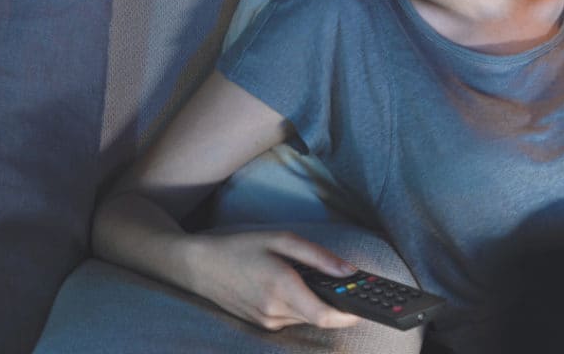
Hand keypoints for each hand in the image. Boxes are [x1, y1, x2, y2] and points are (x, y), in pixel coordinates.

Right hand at [190, 230, 361, 330]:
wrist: (199, 266)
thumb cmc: (240, 247)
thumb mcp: (281, 239)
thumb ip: (318, 257)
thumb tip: (349, 271)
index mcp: (281, 286)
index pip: (324, 315)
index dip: (349, 314)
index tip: (364, 306)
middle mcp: (274, 309)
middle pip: (319, 316)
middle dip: (335, 303)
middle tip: (342, 284)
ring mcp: (267, 321)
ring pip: (306, 317)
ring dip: (315, 303)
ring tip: (309, 279)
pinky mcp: (262, 324)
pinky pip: (292, 318)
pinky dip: (300, 305)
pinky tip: (291, 286)